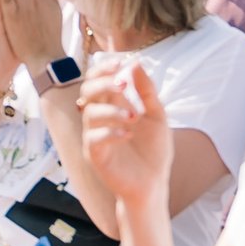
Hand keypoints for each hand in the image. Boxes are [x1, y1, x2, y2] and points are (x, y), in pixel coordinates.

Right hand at [81, 60, 172, 210]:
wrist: (154, 183)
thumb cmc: (154, 150)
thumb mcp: (157, 116)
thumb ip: (146, 91)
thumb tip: (135, 62)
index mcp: (113, 105)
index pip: (97, 80)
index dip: (103, 69)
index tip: (119, 63)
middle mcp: (100, 118)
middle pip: (88, 92)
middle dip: (102, 83)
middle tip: (122, 84)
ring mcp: (95, 136)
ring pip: (90, 113)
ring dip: (111, 110)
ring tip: (134, 116)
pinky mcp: (95, 155)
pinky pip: (93, 138)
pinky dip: (109, 132)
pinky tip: (127, 134)